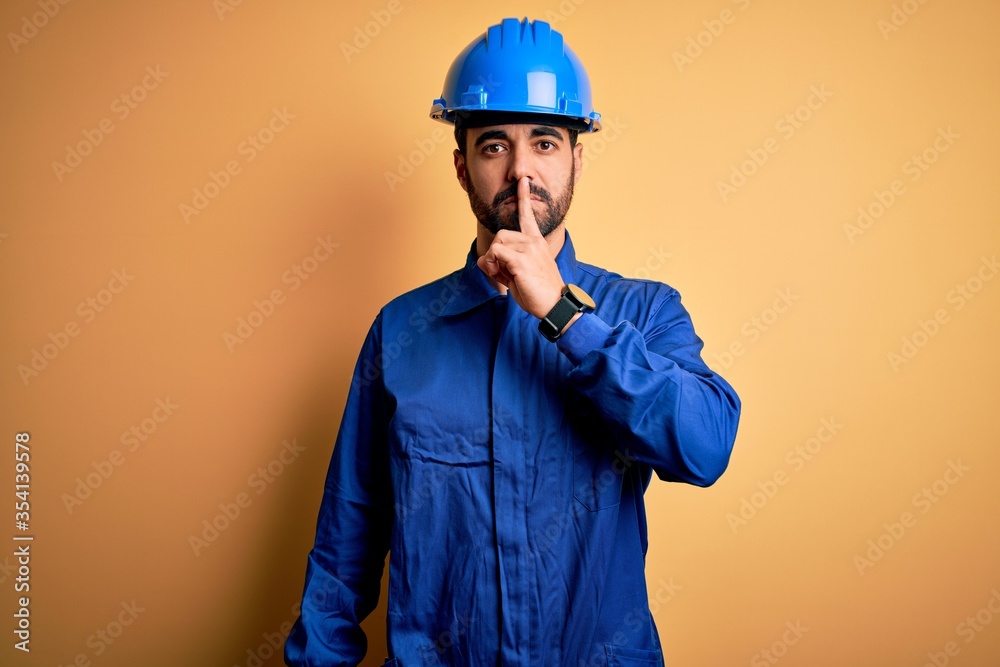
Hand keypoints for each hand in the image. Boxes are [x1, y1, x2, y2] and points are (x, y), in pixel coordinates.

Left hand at [477, 177, 565, 318]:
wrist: (555, 306)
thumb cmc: (538, 293)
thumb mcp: (516, 276)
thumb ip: (500, 265)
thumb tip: (484, 259)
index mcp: (536, 243)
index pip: (528, 216)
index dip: (524, 198)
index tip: (523, 182)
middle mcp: (534, 242)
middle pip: (501, 234)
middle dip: (495, 252)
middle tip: (500, 270)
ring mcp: (529, 249)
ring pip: (497, 242)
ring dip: (493, 259)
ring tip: (502, 274)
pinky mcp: (522, 259)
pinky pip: (496, 252)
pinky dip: (492, 263)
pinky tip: (501, 274)